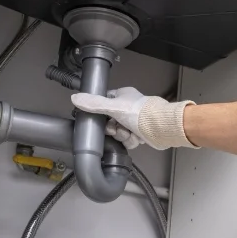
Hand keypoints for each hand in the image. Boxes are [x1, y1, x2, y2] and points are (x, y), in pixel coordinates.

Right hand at [71, 87, 197, 150]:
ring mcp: (136, 121)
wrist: (160, 128)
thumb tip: (75, 98)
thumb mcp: (113, 106)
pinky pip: (129, 140)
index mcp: (123, 96)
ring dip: (123, 135)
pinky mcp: (141, 133)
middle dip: (113, 128)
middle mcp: (130, 108)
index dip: (100, 113)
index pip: (104, 103)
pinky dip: (131, 141)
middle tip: (116, 129)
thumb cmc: (141, 113)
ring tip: (129, 133)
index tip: (99, 120)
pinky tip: (136, 138)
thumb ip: (94, 104)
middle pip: (111, 121)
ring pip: (119, 132)